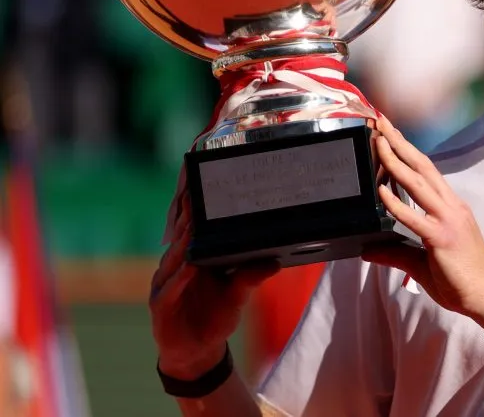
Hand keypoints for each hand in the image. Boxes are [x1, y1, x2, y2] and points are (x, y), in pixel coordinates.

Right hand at [149, 189, 278, 379]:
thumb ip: (251, 275)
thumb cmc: (214, 315)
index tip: (196, 177)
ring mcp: (166, 283)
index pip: (190, 224)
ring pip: (173, 258)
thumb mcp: (237, 293)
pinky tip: (189, 267)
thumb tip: (276, 260)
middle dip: (185, 213)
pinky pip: (170, 289)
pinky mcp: (162, 305)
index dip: (191, 202)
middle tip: (193, 190)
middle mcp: (175, 264)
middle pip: (179, 235)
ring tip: (191, 223)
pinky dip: (180, 277)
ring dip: (182, 240)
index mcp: (191, 255)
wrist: (196, 351)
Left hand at [363, 117, 483, 329]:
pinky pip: (415, 217)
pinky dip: (397, 202)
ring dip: (396, 160)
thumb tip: (369, 249)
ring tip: (378, 141)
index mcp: (449, 207)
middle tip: (380, 121)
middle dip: (400, 142)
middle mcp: (451, 206)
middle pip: (422, 166)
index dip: (407, 150)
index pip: (425, 171)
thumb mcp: (422, 264)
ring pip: (419, 183)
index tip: (390, 132)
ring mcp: (448, 220)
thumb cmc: (462, 281)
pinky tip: (381, 190)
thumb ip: (396, 252)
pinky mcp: (443, 238)